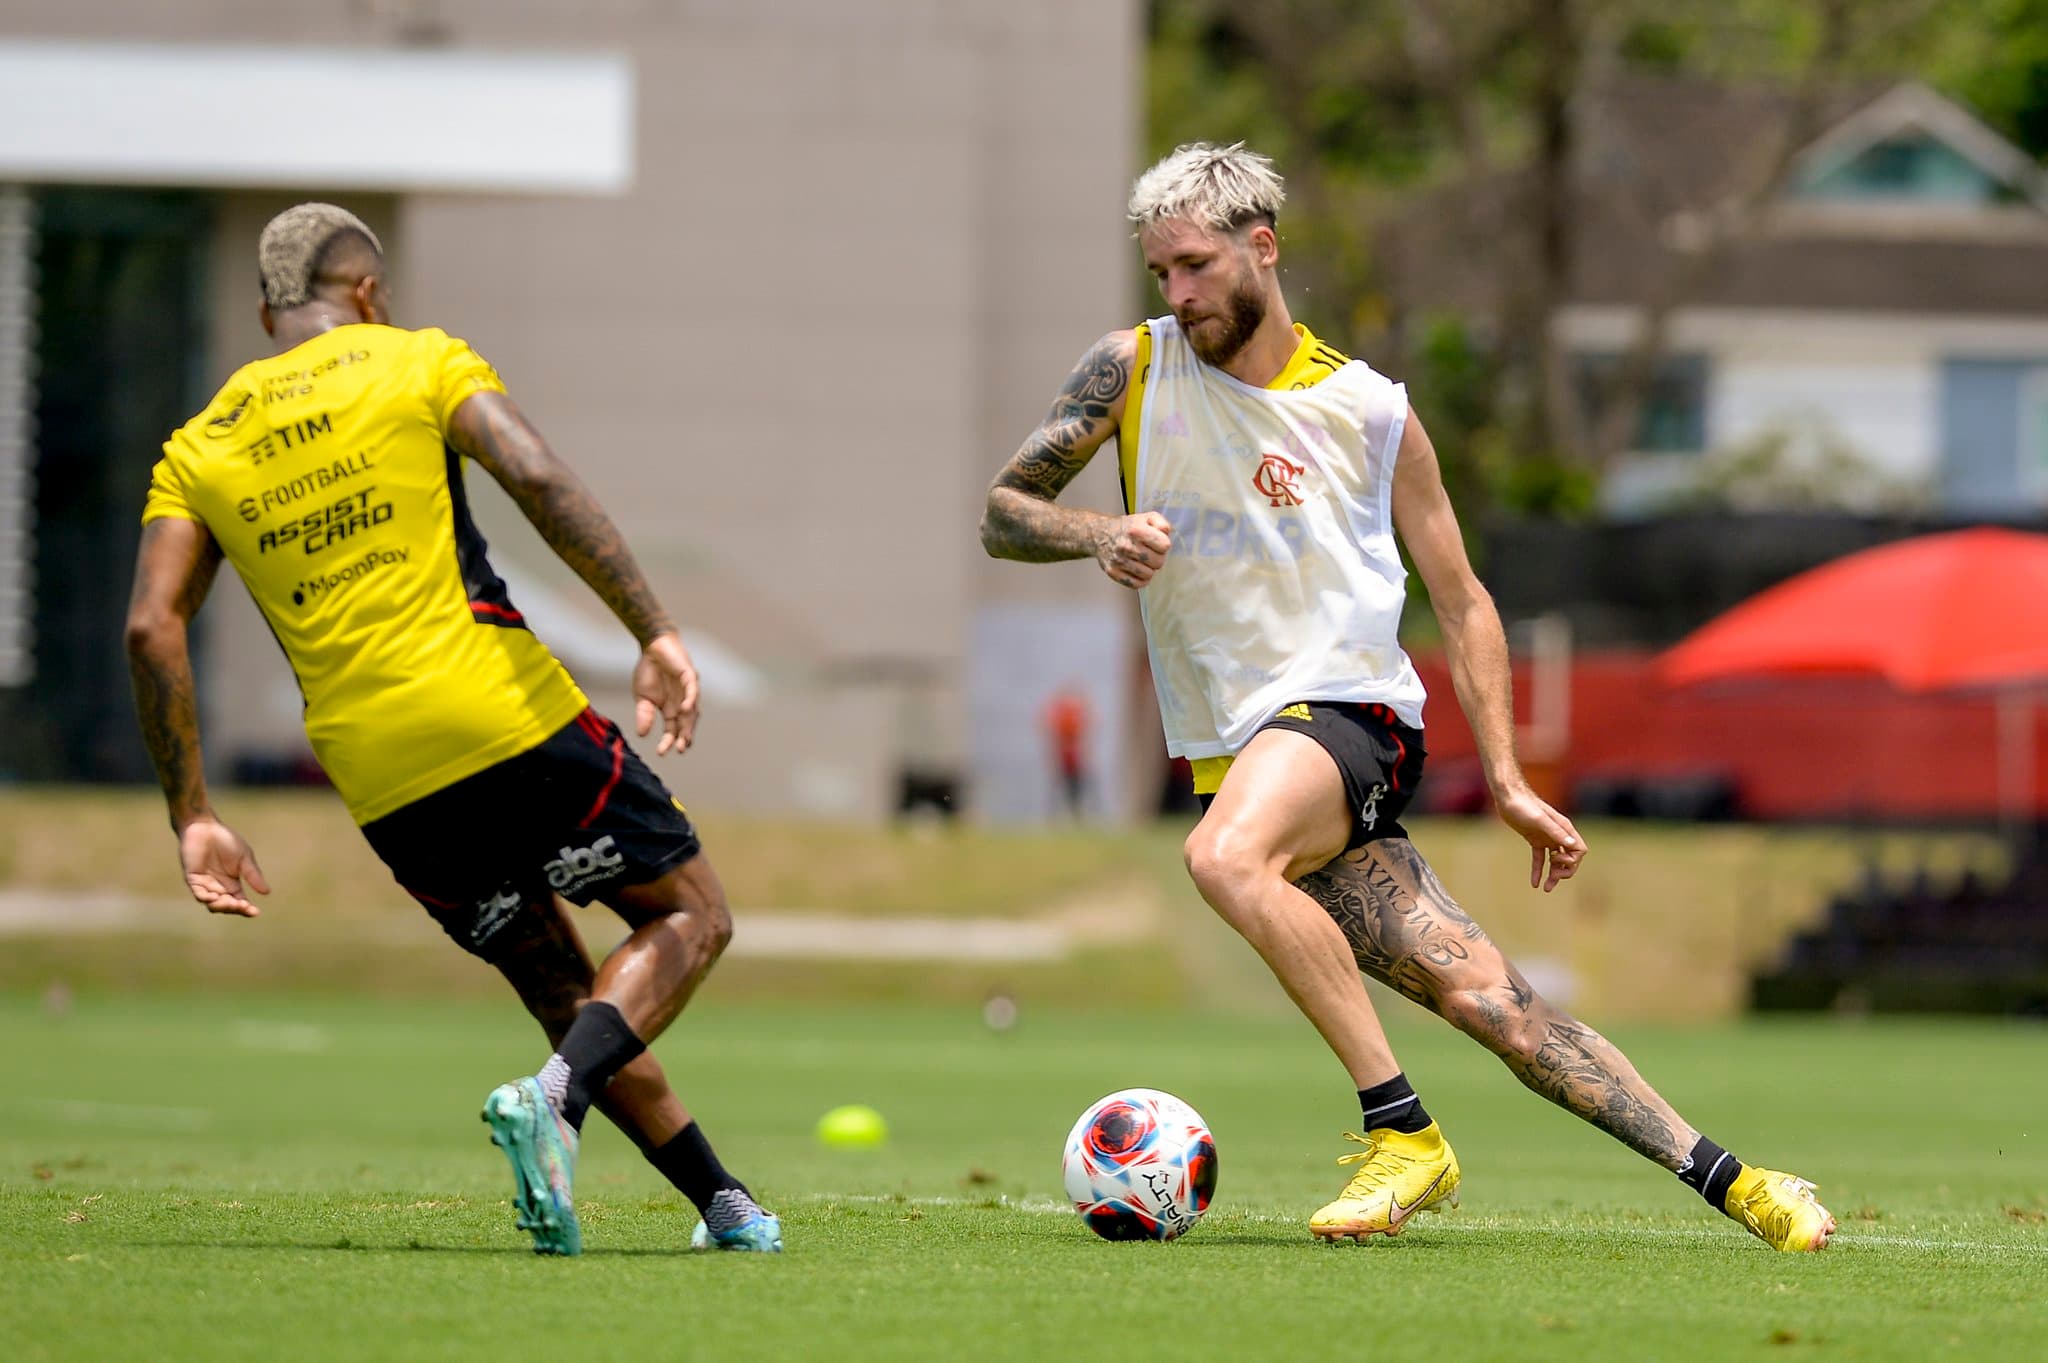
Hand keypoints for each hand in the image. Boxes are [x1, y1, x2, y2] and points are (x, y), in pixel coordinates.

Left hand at [177, 817, 270, 915]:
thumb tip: (267, 893)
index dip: (247, 909)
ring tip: (232, 904)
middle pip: (227, 906)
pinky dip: (206, 898)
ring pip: (212, 904)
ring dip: (222, 906)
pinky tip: (215, 897)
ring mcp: (205, 884)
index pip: (240, 902)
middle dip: (235, 909)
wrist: (205, 827)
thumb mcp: (244, 858)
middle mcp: (218, 888)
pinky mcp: (193, 879)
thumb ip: (253, 875)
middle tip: (243, 906)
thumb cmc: (226, 840)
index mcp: (232, 884)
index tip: (256, 912)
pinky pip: (198, 893)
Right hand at [634, 632, 699, 755]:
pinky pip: (692, 690)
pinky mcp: (689, 676)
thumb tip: (641, 734)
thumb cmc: (648, 671)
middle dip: (684, 737)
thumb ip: (644, 715)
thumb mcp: (642, 697)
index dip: (668, 741)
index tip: (661, 753)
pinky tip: (684, 709)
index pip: (672, 730)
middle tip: (681, 749)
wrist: (651, 647)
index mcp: (670, 709)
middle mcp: (681, 703)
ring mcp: (687, 691)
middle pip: (686, 724)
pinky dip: (690, 700)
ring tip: (686, 738)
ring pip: (692, 711)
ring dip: (689, 724)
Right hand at [1093, 512, 1172, 589]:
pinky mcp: (1113, 572)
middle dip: (1158, 558)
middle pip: (1158, 562)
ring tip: (1143, 561)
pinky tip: (1139, 571)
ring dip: (1149, 569)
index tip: (1157, 543)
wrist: (1100, 534)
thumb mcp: (1146, 518)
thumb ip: (1161, 523)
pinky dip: (1141, 580)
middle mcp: (1126, 546)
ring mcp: (1119, 560)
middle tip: (1150, 553)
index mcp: (1136, 530)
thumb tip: (1166, 534)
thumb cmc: (1126, 527)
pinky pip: (1137, 584)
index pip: (1164, 545)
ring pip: (1148, 574)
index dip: (1163, 544)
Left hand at [1494, 784, 1586, 892]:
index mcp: (1564, 828)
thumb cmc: (1524, 805)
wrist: (1508, 797)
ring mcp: (1546, 837)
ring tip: (1546, 889)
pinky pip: (1540, 858)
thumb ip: (1555, 832)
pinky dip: (1538, 870)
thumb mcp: (1539, 820)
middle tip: (1552, 880)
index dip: (1572, 861)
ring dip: (1553, 875)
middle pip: (1570, 858)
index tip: (1557, 860)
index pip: (1579, 850)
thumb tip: (1572, 844)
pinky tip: (1534, 883)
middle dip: (1564, 871)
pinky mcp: (1534, 839)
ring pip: (1555, 861)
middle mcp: (1558, 834)